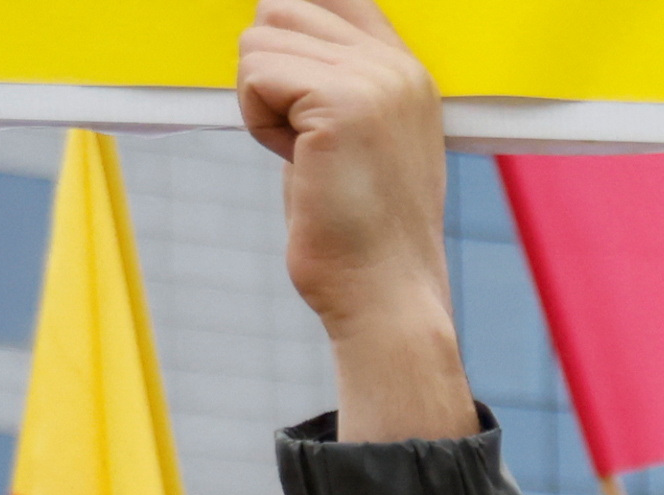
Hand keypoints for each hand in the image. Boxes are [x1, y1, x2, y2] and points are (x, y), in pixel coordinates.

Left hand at [240, 0, 466, 442]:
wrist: (384, 297)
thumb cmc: (357, 228)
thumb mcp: (354, 135)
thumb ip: (328, 74)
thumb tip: (269, 20)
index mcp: (408, 71)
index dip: (290, 26)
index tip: (283, 81)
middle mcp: (399, 66)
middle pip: (282, 7)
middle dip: (267, 69)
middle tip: (300, 134)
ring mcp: (376, 82)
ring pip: (260, 37)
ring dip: (260, 98)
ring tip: (303, 153)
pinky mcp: (342, 104)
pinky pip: (255, 77)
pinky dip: (258, 122)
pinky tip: (297, 162)